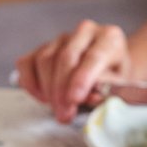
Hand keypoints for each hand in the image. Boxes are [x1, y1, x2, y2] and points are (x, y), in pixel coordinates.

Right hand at [14, 21, 130, 123]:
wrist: (109, 71)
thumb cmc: (115, 80)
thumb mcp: (120, 87)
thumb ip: (105, 90)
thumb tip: (90, 96)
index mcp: (110, 38)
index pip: (93, 57)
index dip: (82, 79)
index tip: (75, 99)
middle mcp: (85, 32)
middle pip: (66, 57)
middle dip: (62, 90)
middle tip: (64, 114)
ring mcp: (61, 39)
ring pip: (45, 59)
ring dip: (48, 89)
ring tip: (59, 110)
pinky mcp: (42, 48)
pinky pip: (27, 63)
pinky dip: (30, 83)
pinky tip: (43, 98)